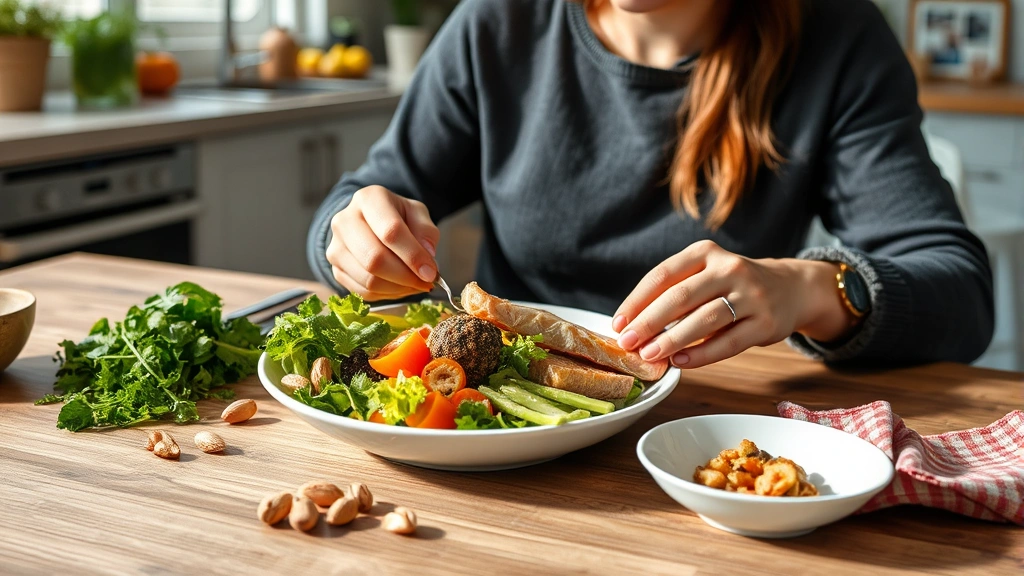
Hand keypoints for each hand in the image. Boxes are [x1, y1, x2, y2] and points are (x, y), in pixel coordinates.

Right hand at [326, 186, 438, 299]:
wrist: (369, 223)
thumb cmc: (397, 217)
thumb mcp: (417, 214)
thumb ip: (426, 231)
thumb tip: (427, 255)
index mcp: (369, 199)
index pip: (390, 231)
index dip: (413, 255)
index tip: (431, 272)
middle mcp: (345, 221)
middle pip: (374, 258)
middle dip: (405, 276)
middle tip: (426, 282)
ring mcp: (336, 247)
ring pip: (369, 279)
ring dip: (398, 288)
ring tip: (415, 284)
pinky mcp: (336, 269)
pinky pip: (363, 291)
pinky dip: (387, 294)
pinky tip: (401, 287)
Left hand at [613, 240, 853, 367]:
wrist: (790, 288)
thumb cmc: (733, 285)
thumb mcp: (706, 273)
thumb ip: (675, 292)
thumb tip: (633, 326)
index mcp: (706, 252)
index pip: (663, 275)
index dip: (637, 301)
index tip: (618, 323)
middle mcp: (730, 268)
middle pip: (681, 296)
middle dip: (649, 322)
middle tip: (627, 342)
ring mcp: (751, 295)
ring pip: (704, 319)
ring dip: (672, 340)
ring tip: (649, 355)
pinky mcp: (766, 323)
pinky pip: (728, 342)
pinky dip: (701, 354)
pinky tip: (680, 362)